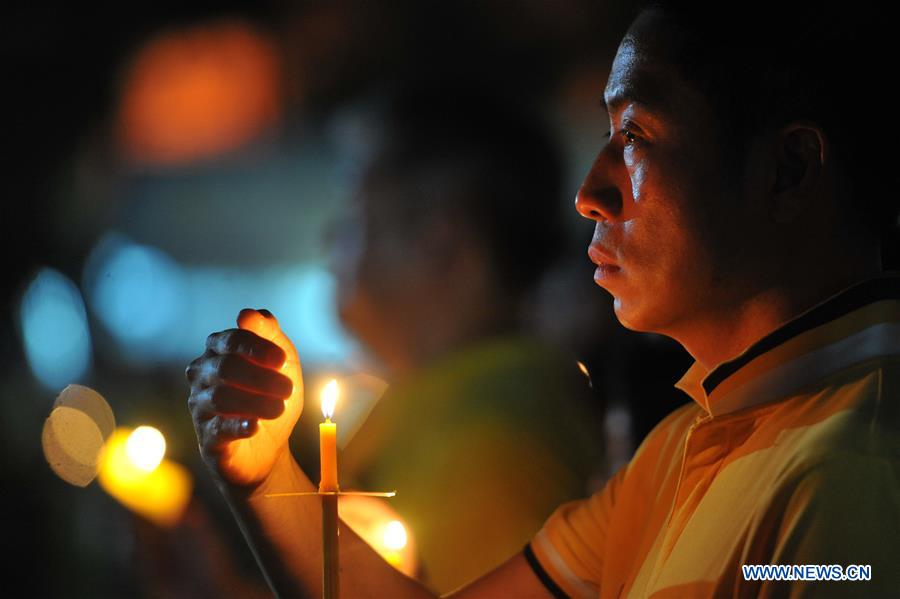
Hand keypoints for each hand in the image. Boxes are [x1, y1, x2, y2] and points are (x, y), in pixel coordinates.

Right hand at [187, 309, 303, 486]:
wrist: (269, 449)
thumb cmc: (273, 397)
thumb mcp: (283, 364)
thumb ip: (271, 335)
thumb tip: (251, 313)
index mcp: (219, 351)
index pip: (231, 339)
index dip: (257, 347)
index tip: (281, 360)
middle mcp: (203, 375)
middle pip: (225, 367)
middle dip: (261, 377)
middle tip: (287, 389)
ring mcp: (200, 406)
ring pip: (221, 396)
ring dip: (256, 401)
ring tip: (280, 408)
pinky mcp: (207, 438)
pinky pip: (218, 428)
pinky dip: (239, 425)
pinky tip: (255, 426)